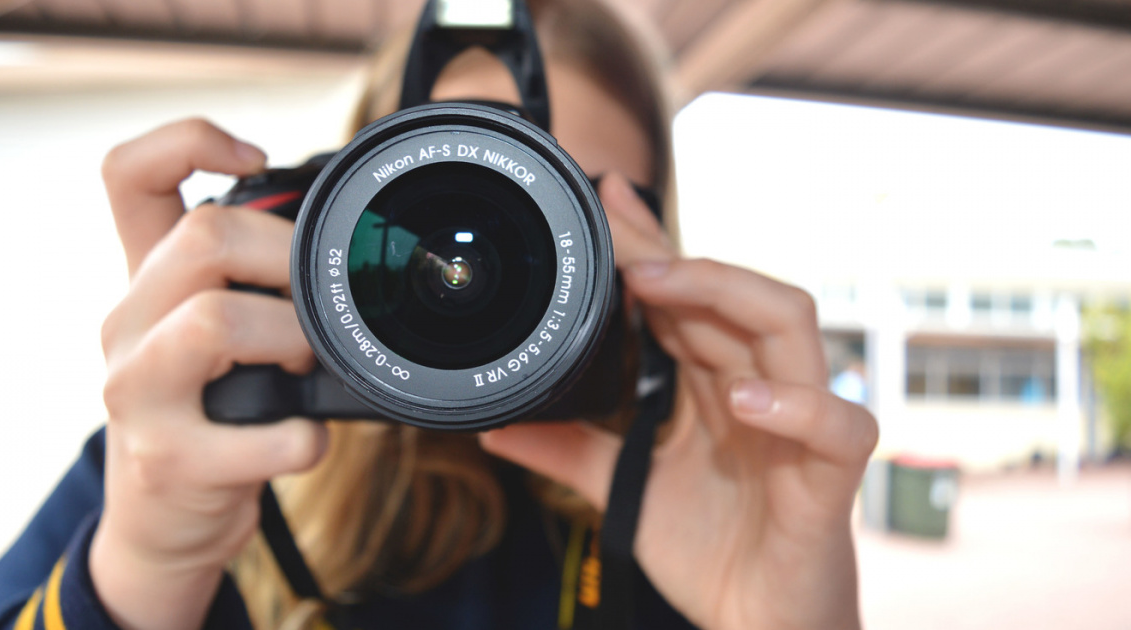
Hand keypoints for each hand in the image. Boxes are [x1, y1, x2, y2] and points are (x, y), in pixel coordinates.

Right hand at [91, 119, 328, 629]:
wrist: (161, 521)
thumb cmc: (206, 413)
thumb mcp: (212, 338)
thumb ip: (256, 286)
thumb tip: (348, 251)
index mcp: (144, 282)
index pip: (129, 175)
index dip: (189, 141)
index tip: (254, 158)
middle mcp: (126, 324)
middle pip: (201, 237)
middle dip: (287, 261)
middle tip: (313, 306)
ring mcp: (137, 393)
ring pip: (215, 321)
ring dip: (292, 342)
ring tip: (304, 369)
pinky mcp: (168, 459)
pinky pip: (263, 433)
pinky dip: (306, 439)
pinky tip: (308, 441)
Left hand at [481, 174, 877, 629]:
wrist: (760, 626)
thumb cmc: (713, 553)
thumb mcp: (624, 491)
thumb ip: (570, 452)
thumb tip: (497, 429)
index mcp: (718, 385)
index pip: (690, 298)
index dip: (652, 246)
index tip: (605, 201)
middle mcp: (763, 389)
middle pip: (736, 292)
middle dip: (676, 252)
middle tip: (617, 227)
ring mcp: (802, 427)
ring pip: (792, 326)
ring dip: (725, 295)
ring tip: (660, 287)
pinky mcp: (831, 479)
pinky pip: (839, 425)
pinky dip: (797, 405)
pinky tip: (744, 398)